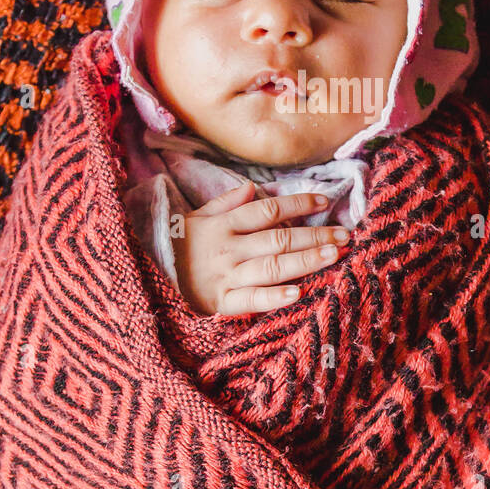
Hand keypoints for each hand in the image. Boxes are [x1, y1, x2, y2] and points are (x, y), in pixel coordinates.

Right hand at [172, 180, 351, 315]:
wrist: (145, 273)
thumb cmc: (178, 244)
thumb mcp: (197, 217)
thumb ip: (225, 202)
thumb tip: (252, 186)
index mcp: (225, 224)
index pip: (268, 210)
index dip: (298, 203)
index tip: (325, 200)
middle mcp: (229, 248)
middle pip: (279, 238)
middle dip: (315, 235)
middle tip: (344, 235)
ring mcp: (226, 275)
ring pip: (273, 266)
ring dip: (306, 260)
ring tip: (333, 255)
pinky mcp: (221, 301)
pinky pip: (251, 299)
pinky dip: (275, 296)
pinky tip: (299, 292)